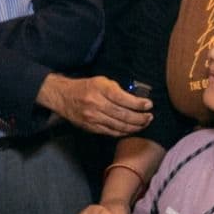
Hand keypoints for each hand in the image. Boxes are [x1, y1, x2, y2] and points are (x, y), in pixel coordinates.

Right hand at [37, 73, 151, 136]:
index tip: (149, 105)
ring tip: (144, 124)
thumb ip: (117, 90)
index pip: (124, 99)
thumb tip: (136, 100)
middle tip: (149, 117)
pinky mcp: (91, 127)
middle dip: (140, 118)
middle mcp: (96, 104)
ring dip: (135, 126)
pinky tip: (131, 129)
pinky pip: (111, 132)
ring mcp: (93, 118)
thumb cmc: (85, 87)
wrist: (63, 97)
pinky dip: (123, 132)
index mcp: (100, 89)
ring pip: (119, 126)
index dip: (138, 104)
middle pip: (123, 115)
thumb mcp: (101, 81)